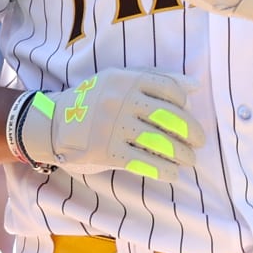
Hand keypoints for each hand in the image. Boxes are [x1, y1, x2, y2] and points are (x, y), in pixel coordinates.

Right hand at [15, 69, 201, 180]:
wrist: (53, 122)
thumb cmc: (95, 99)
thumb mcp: (120, 79)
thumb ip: (157, 79)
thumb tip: (195, 85)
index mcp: (126, 78)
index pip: (169, 89)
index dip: (185, 105)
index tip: (189, 116)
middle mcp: (120, 100)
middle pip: (169, 117)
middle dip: (191, 132)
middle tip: (199, 143)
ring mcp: (112, 126)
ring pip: (160, 142)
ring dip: (181, 154)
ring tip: (189, 160)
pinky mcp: (105, 151)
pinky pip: (143, 162)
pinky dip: (163, 169)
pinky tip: (172, 173)